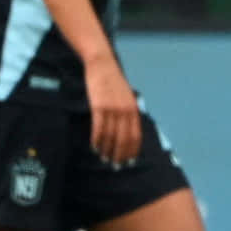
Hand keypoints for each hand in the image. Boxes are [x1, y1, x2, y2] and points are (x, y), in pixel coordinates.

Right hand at [84, 51, 140, 165]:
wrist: (102, 65)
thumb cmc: (113, 82)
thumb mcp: (126, 97)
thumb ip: (128, 112)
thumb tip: (127, 131)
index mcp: (134, 110)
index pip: (136, 136)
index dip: (132, 151)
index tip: (129, 162)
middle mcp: (126, 111)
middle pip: (124, 139)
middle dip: (120, 154)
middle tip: (115, 165)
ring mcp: (113, 109)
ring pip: (111, 136)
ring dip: (107, 149)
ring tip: (103, 158)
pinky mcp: (99, 106)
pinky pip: (99, 127)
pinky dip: (97, 139)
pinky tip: (94, 146)